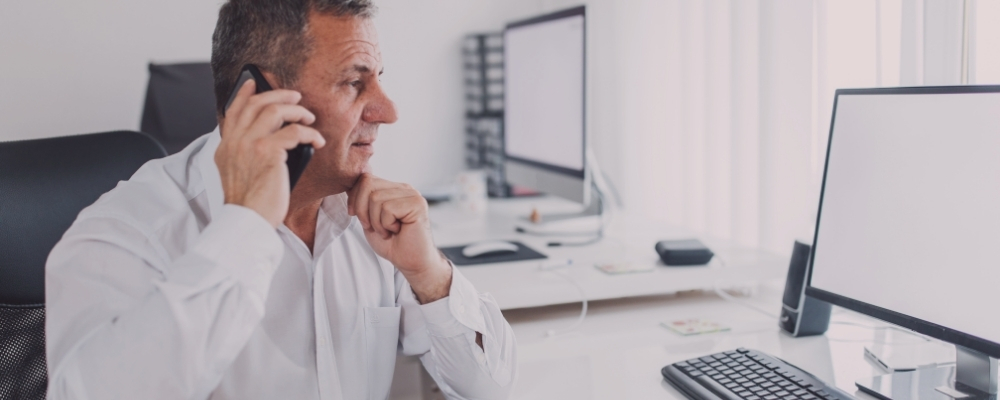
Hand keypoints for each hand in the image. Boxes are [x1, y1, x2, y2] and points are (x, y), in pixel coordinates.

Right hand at [216, 80, 325, 226]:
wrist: (247, 220)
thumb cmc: (250, 204)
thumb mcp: (238, 174)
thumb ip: (245, 154)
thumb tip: (271, 140)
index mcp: (225, 146)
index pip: (233, 111)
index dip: (244, 94)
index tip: (253, 82)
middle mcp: (235, 141)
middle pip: (257, 104)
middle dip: (279, 95)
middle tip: (295, 97)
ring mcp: (250, 144)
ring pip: (276, 111)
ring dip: (297, 111)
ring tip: (309, 118)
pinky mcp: (269, 152)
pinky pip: (295, 132)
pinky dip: (310, 133)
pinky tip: (317, 141)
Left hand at [347, 173, 451, 302]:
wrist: (411, 262)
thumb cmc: (391, 243)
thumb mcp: (369, 219)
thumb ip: (362, 201)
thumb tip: (349, 186)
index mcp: (393, 188)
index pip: (365, 178)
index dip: (355, 199)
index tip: (362, 219)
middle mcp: (404, 188)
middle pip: (368, 184)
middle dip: (363, 210)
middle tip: (375, 227)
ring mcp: (412, 194)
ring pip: (376, 198)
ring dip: (376, 221)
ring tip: (388, 230)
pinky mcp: (417, 204)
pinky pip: (388, 208)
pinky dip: (386, 224)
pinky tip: (397, 230)